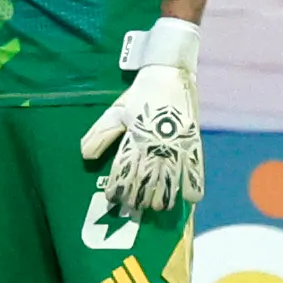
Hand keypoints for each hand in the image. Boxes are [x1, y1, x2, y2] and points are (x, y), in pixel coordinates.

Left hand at [80, 23, 206, 217]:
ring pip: (170, 180)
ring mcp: (177, 145)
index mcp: (134, 138)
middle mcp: (155, 145)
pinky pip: (197, 168)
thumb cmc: (139, 94)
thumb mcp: (115, 112)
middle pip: (146, 180)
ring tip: (157, 207)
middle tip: (134, 208)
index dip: (117, 189)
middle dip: (139, 198)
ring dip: (163, 197)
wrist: (169, 73)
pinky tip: (190, 200)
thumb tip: (85, 156)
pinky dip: (194, 185)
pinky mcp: (194, 141)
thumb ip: (101, 135)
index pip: (123, 171)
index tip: (113, 200)